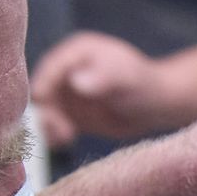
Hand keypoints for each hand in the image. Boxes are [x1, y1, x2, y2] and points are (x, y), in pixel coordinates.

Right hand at [30, 31, 189, 148]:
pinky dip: (53, 136)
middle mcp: (65, 72)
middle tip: (64, 130)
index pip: (49, 69)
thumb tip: (77, 83)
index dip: (45, 87)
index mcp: (74, 53)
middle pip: (41, 92)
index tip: (49, 107)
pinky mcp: (69, 115)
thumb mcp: (125, 76)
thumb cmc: (143, 83)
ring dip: (48, 126)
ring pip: (44, 111)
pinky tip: (66, 142)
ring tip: (66, 137)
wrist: (156, 105)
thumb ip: (103, 77)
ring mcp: (65, 94)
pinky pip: (53, 126)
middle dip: (46, 111)